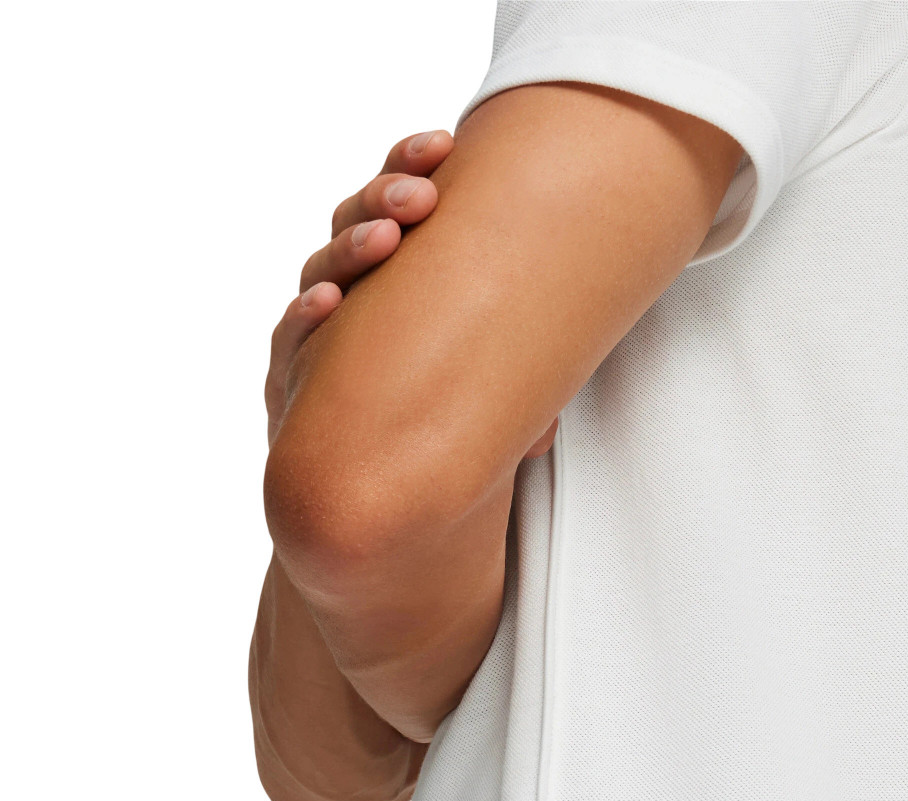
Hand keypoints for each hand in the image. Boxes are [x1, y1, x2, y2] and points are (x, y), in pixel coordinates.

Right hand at [264, 129, 558, 457]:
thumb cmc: (432, 420)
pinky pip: (290, 343)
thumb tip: (559, 419)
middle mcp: (350, 290)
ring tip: (385, 241)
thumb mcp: (481, 392)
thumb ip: (516, 381)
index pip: (394, 204)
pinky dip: (304, 320)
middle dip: (383, 198)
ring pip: (322, 273)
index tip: (443, 143)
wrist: (379, 492)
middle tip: (421, 196)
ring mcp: (317, 332)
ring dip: (351, 250)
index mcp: (394, 270)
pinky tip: (326, 304)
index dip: (408, 166)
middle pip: (355, 223)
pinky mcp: (291, 379)